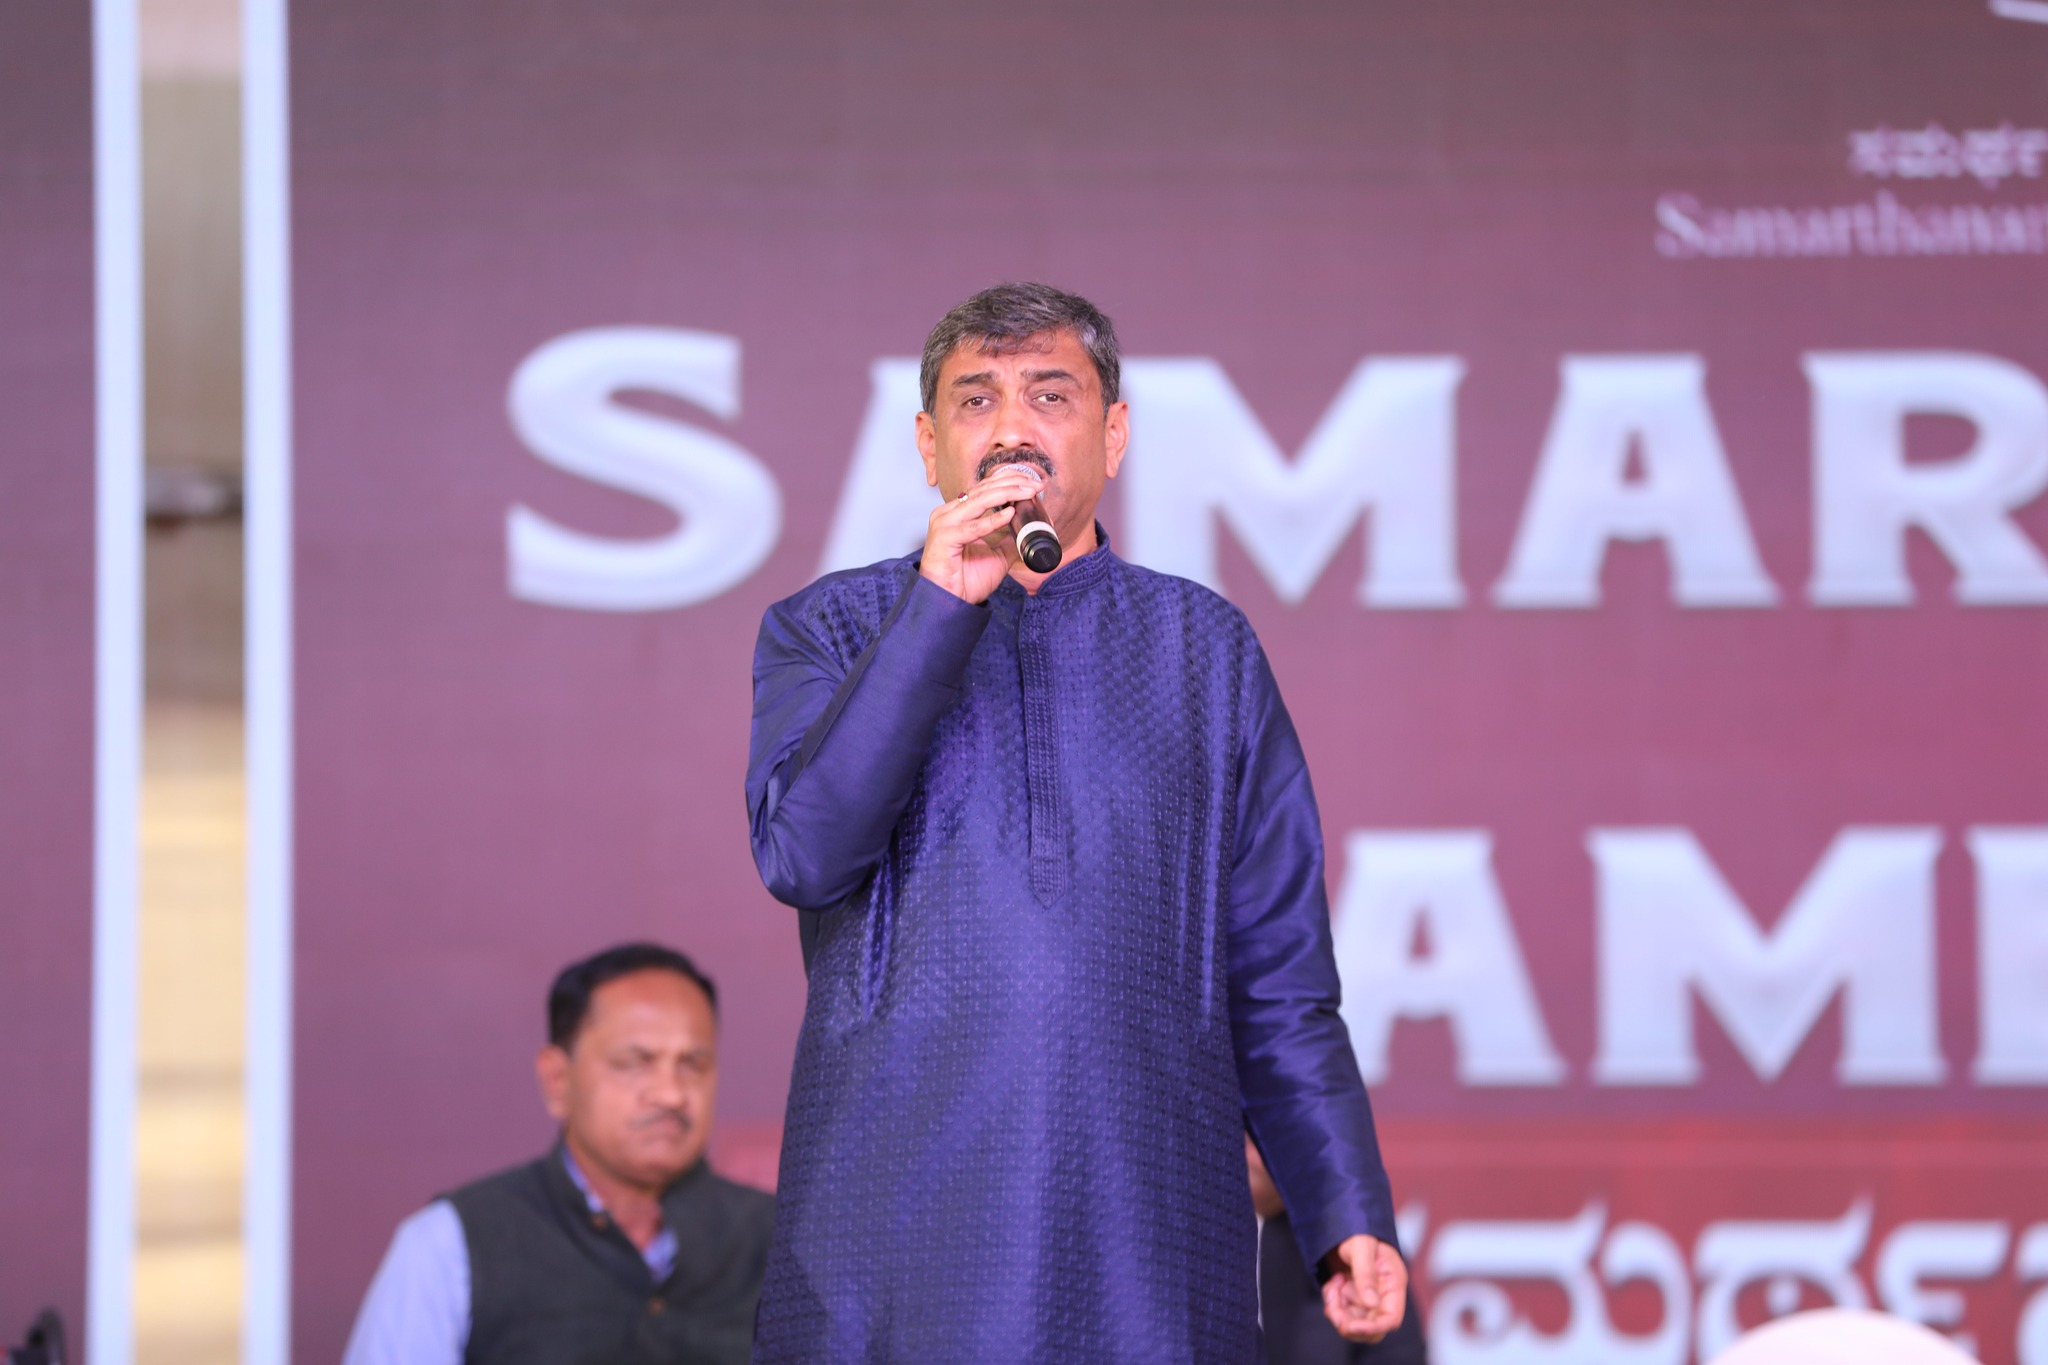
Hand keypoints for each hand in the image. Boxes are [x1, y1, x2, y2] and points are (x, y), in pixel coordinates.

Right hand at [918, 463, 1044, 603]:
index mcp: (957, 513)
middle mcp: (949, 513)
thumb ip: (1010, 539)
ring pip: (979, 500)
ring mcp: (945, 524)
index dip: (1008, 480)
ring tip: (1028, 492)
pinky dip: (992, 520)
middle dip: (1012, 483)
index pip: (983, 487)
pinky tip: (1009, 514)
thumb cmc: (965, 580)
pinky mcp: (945, 538)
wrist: (950, 602)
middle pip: (983, 489)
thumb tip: (1029, 529)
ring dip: (1007, 494)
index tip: (1031, 481)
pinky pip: (973, 527)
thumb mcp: (997, 555)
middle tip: (1035, 484)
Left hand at [1319, 1234, 1406, 1342]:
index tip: (1352, 1326)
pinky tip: (1332, 1283)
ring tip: (1332, 1285)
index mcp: (1393, 1283)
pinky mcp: (1353, 1297)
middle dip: (1350, 1323)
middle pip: (1372, 1328)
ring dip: (1338, 1310)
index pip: (1391, 1318)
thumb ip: (1366, 1274)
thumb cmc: (1356, 1229)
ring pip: (1354, 1323)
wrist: (1340, 1222)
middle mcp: (1383, 1295)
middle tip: (1333, 1306)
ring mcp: (1367, 1298)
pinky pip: (1342, 1313)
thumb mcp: (1361, 1247)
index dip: (1374, 1328)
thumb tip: (1372, 1304)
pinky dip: (1332, 1302)